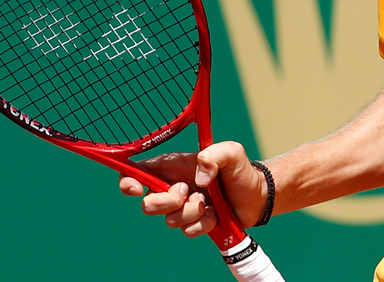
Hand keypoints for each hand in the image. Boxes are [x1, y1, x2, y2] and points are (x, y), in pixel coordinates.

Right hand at [118, 141, 268, 236]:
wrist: (256, 195)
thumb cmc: (240, 170)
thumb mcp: (231, 152)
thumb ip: (214, 155)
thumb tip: (198, 179)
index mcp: (173, 167)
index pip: (137, 172)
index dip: (127, 181)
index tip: (137, 188)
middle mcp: (173, 188)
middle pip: (147, 205)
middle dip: (167, 202)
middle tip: (188, 191)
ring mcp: (182, 208)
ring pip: (169, 220)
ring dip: (191, 212)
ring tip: (208, 202)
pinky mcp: (193, 224)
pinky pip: (187, 231)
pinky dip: (203, 224)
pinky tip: (216, 214)